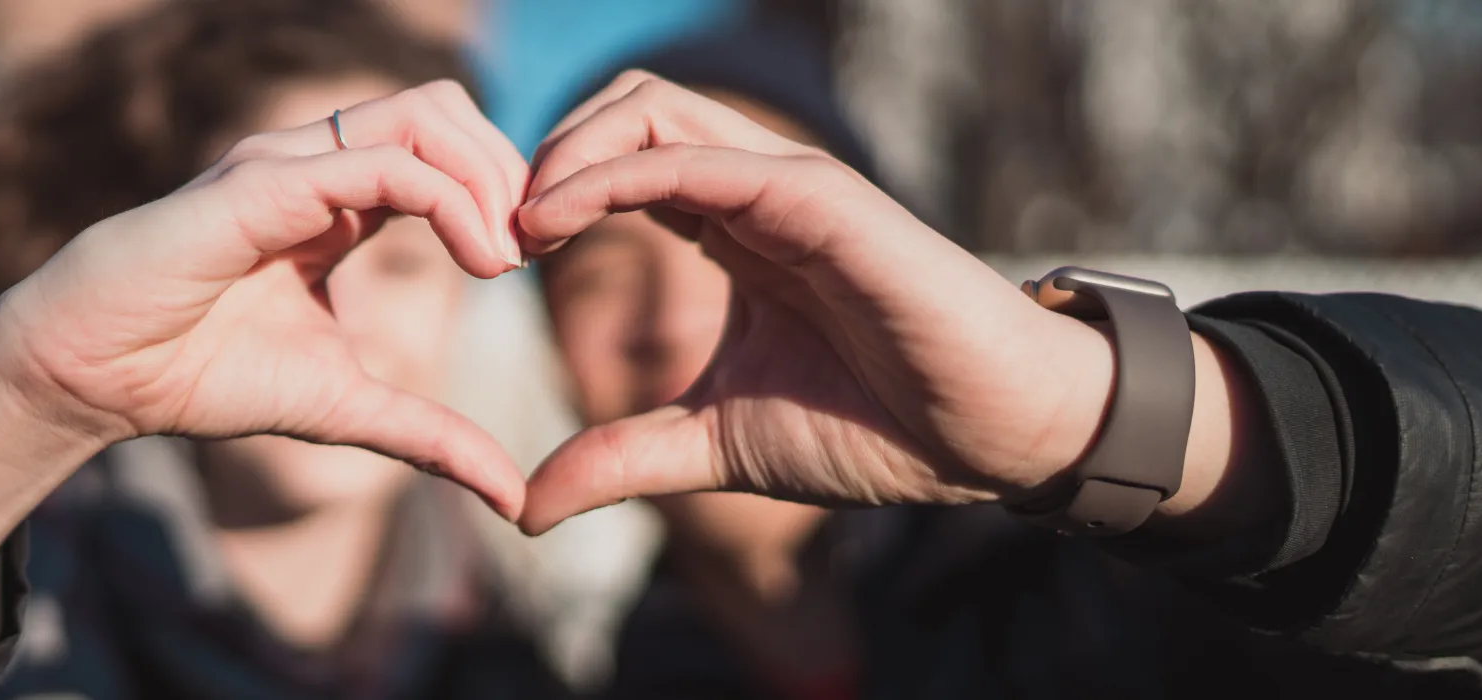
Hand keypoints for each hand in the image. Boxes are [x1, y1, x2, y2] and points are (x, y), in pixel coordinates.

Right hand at [0, 81, 534, 649]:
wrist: (93, 379)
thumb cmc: (200, 376)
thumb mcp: (345, 409)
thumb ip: (430, 437)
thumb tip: (513, 498)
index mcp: (337, 199)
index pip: (445, 150)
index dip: (504, 192)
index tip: (537, 262)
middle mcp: (316, 164)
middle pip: (445, 110)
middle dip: (509, 170)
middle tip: (537, 248)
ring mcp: (287, 163)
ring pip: (421, 115)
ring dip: (487, 176)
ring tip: (507, 255)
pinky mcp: (261, 184)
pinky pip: (379, 163)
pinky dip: (448, 199)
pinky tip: (478, 260)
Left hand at [515, 72, 1140, 533]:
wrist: (989, 437)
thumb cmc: (876, 427)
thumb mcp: (716, 444)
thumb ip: (624, 457)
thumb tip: (526, 505)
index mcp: (731, 229)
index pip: (619, 163)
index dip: (547, 193)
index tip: (492, 258)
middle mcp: (753, 191)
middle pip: (625, 109)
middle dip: (544, 153)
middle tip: (492, 232)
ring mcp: (786, 185)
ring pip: (651, 108)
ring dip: (564, 151)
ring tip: (517, 225)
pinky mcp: (816, 198)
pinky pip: (694, 159)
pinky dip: (612, 174)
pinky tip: (556, 221)